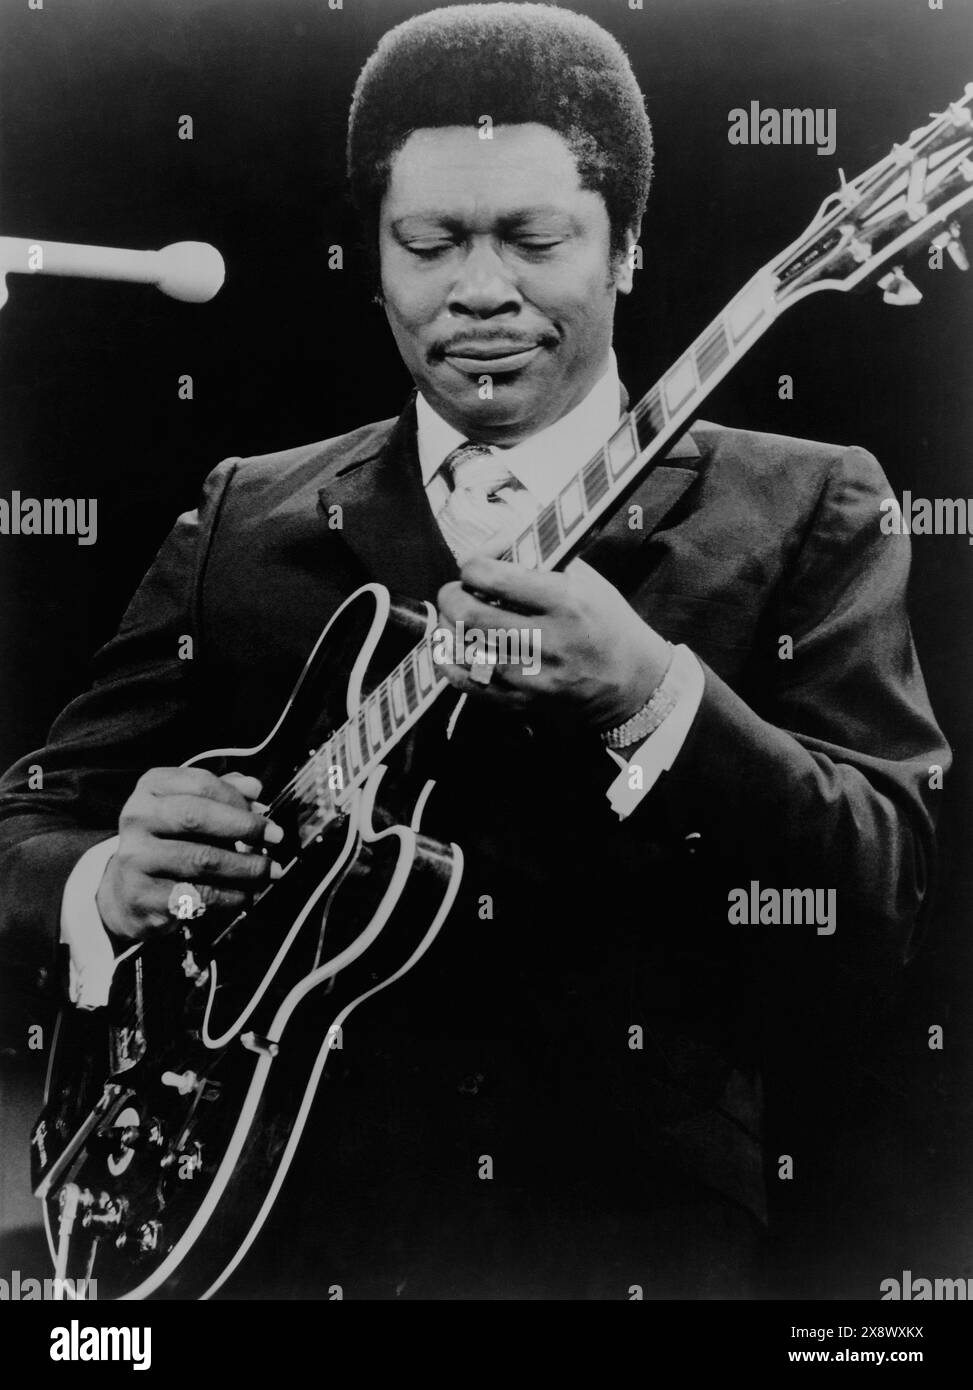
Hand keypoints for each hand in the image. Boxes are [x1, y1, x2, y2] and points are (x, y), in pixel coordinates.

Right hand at [95, 768, 283, 942]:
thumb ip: (223, 793)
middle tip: (276, 838)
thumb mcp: (189, 807)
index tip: (266, 815)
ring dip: (245, 867)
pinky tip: (245, 894)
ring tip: (269, 871)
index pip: (200, 784)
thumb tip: (255, 788)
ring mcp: (136, 858)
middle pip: (196, 817)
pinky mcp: (142, 895)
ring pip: (201, 859)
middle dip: (245, 828)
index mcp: (150, 788)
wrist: (126, 891)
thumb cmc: (169, 841)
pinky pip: (196, 895)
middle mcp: (137, 819)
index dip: (239, 799)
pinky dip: (229, 896)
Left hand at [435, 555, 670, 729]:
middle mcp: (545, 641)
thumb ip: (540, 559)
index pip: (493, 576)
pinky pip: (468, 684)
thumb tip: (492, 545)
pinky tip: (452, 648)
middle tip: (454, 591)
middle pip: (470, 614)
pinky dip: (450, 663)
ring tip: (454, 617)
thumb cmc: (607, 622)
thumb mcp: (587, 579)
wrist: (632, 682)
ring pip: (463, 649)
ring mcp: (532, 677)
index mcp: (564, 601)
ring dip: (448, 627)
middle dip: (450, 596)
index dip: (471, 565)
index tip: (473, 567)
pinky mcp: (522, 703)